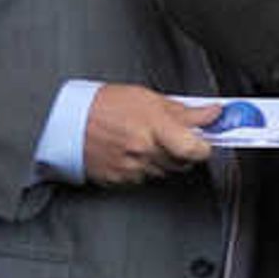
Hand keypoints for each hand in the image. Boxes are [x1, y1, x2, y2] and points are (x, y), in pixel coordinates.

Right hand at [84, 86, 218, 185]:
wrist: (65, 121)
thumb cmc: (103, 105)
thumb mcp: (148, 97)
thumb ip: (184, 110)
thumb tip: (213, 113)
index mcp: (154, 127)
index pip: (196, 149)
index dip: (206, 145)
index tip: (207, 138)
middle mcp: (144, 151)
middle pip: (183, 162)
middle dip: (184, 150)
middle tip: (172, 135)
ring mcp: (132, 168)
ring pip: (165, 171)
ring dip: (163, 158)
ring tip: (145, 139)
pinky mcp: (120, 180)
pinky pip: (144, 177)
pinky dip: (144, 166)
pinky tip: (131, 150)